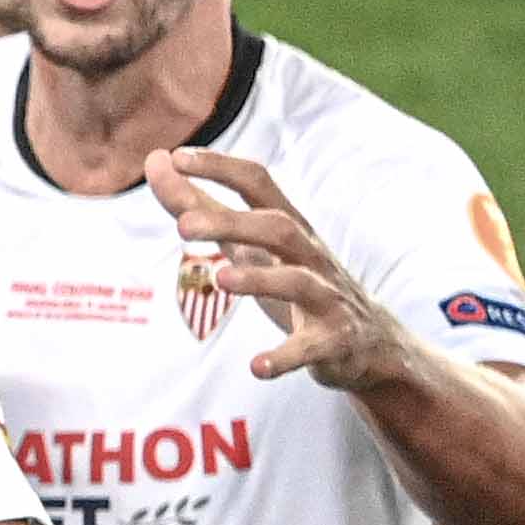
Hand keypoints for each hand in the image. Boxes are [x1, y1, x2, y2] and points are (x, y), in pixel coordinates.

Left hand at [150, 148, 406, 390]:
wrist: (367, 343)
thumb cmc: (297, 281)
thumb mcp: (249, 244)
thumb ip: (201, 207)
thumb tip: (156, 161)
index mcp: (288, 227)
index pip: (258, 183)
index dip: (221, 167)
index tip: (178, 156)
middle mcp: (310, 255)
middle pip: (277, 227)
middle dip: (233, 223)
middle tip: (182, 226)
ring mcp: (326, 297)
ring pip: (298, 281)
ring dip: (259, 279)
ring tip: (219, 279)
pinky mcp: (334, 341)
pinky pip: (310, 347)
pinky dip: (284, 357)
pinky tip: (257, 367)